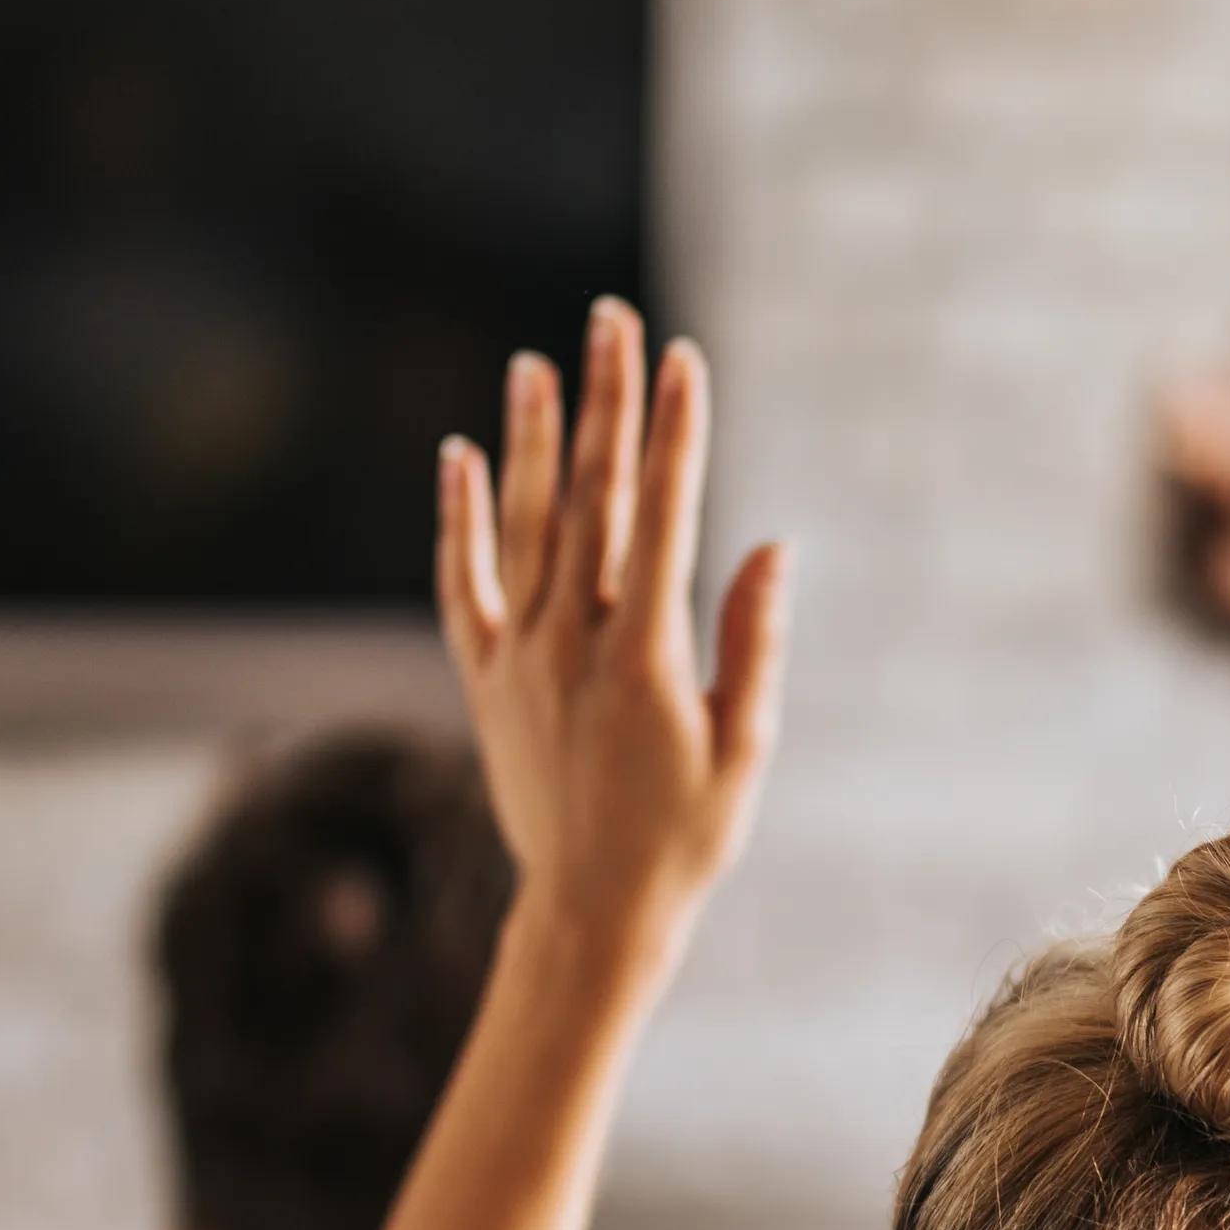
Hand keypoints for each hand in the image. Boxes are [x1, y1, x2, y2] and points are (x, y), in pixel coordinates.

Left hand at [438, 298, 791, 984]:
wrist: (589, 910)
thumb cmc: (687, 838)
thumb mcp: (745, 750)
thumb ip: (754, 645)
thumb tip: (769, 547)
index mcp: (646, 657)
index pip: (663, 516)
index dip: (675, 432)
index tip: (683, 360)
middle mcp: (573, 643)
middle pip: (591, 498)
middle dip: (605, 402)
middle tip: (612, 319)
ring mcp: (519, 657)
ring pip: (523, 525)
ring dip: (530, 438)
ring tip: (535, 361)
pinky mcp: (484, 679)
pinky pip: (463, 583)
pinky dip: (460, 518)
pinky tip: (462, 456)